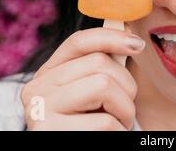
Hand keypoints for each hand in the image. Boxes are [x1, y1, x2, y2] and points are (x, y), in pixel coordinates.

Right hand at [21, 27, 144, 130]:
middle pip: (99, 63)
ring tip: (118, 122)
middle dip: (126, 85)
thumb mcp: (92, 93)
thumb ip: (101, 68)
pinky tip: (110, 136)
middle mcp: (37, 88)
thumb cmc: (91, 125)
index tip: (138, 44)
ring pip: (103, 85)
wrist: (75, 147)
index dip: (111, 36)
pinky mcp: (51, 132)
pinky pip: (104, 120)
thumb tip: (130, 36)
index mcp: (48, 74)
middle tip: (125, 107)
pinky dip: (118, 129)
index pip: (79, 41)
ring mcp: (40, 111)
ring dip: (124, 108)